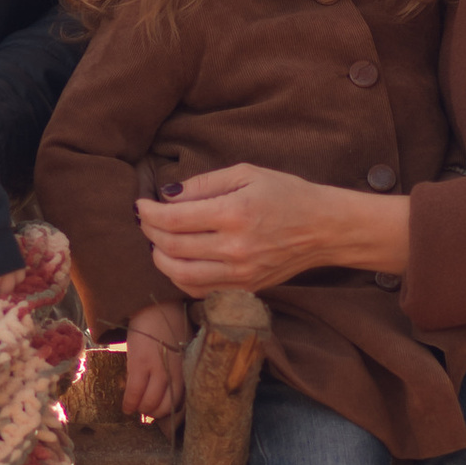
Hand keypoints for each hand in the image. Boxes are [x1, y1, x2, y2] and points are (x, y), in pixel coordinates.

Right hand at [121, 309, 187, 428]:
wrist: (155, 306)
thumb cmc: (170, 325)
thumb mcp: (183, 348)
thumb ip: (179, 368)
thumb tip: (170, 387)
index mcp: (186, 369)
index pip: (183, 402)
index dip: (171, 413)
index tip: (162, 415)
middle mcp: (175, 372)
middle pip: (166, 407)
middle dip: (155, 414)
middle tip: (146, 411)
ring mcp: (158, 368)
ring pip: (150, 403)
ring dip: (141, 410)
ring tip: (136, 407)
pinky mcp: (140, 363)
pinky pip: (134, 392)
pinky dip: (129, 403)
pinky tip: (126, 407)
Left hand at [136, 164, 408, 294]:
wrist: (324, 228)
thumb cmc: (286, 194)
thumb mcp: (247, 173)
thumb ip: (204, 183)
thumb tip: (167, 195)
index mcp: (235, 213)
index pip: (173, 219)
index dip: (149, 213)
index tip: (141, 204)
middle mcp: (235, 248)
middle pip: (171, 248)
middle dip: (149, 233)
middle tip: (146, 220)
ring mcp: (240, 273)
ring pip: (180, 275)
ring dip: (159, 258)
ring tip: (157, 242)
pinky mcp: (245, 288)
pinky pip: (199, 290)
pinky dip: (180, 277)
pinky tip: (178, 261)